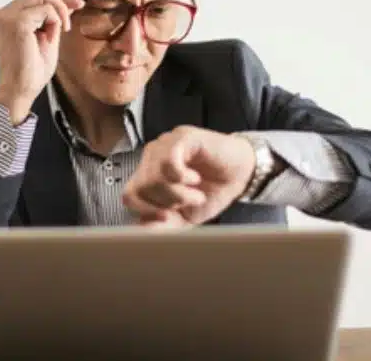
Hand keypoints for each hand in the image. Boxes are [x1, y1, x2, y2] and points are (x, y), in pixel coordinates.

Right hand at [0, 0, 84, 122]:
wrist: (22, 91)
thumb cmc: (32, 71)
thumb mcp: (47, 37)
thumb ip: (53, 19)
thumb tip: (69, 0)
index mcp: (6, 18)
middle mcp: (2, 15)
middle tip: (81, 5)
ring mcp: (6, 17)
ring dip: (60, 9)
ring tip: (65, 29)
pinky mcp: (16, 23)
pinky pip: (45, 9)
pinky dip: (56, 20)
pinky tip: (55, 36)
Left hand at [121, 125, 257, 227]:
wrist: (241, 174)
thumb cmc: (212, 191)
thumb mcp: (186, 217)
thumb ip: (163, 225)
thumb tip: (142, 232)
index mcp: (149, 174)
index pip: (130, 195)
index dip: (146, 211)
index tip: (168, 216)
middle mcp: (153, 157)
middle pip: (140, 188)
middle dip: (166, 203)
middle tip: (187, 202)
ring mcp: (165, 145)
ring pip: (153, 177)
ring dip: (178, 193)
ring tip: (195, 192)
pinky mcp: (181, 137)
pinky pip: (168, 162)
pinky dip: (182, 177)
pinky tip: (194, 178)